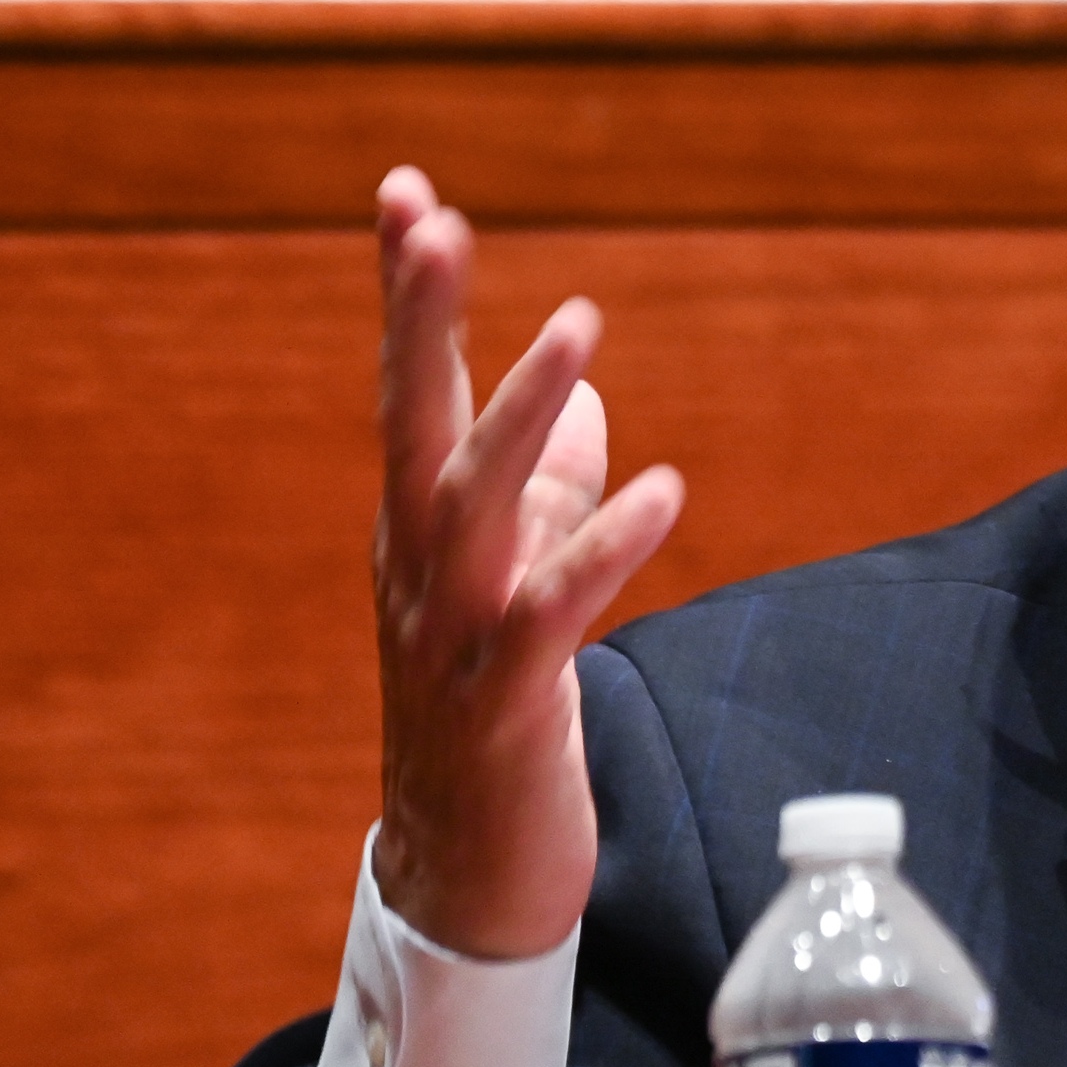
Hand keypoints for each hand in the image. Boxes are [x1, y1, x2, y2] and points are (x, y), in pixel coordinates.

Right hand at [373, 168, 684, 957]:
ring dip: (523, 412)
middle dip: (419, 322)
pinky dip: (602, 548)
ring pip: (475, 506)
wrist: (468, 875)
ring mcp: (451, 637)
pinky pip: (552, 613)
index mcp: (418, 534)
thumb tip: (581, 407)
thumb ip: (546, 499)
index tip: (406, 192)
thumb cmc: (491, 721)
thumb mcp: (516, 590)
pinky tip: (662, 491)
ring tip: (581, 326)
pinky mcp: (505, 703)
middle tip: (434, 222)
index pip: (406, 393)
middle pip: (411, 425)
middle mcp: (418, 571)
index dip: (405, 298)